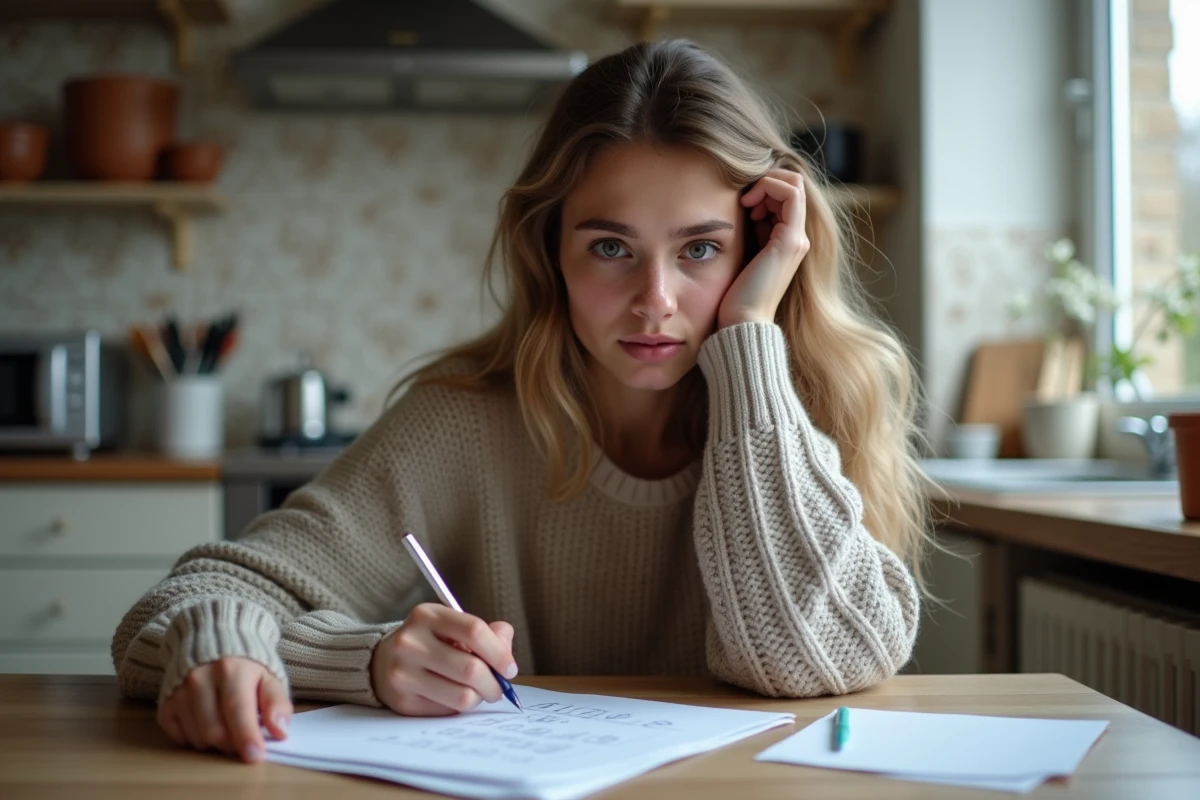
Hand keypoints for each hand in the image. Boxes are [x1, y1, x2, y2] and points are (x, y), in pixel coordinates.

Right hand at [158, 656, 291, 762]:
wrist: (214, 641)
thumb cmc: (247, 666)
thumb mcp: (270, 677)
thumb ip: (277, 703)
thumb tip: (279, 732)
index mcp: (231, 668)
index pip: (236, 709)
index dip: (246, 736)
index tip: (254, 756)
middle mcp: (199, 678)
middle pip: (214, 730)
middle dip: (233, 744)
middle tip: (245, 739)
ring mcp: (178, 691)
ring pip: (197, 738)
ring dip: (216, 743)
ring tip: (228, 727)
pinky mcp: (165, 704)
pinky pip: (179, 737)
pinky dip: (196, 739)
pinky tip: (208, 724)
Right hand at [370, 603, 516, 715]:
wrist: (383, 661)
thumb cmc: (430, 641)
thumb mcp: (453, 626)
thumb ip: (486, 633)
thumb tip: (506, 650)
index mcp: (427, 616)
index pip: (474, 631)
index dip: (499, 653)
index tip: (510, 668)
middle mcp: (410, 642)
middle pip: (470, 669)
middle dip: (494, 683)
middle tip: (499, 687)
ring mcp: (403, 674)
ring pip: (462, 696)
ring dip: (479, 698)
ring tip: (478, 692)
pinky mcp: (403, 701)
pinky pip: (447, 711)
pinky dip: (459, 707)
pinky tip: (454, 696)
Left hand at [718, 169, 810, 328]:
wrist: (742, 321)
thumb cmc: (734, 294)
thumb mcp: (743, 253)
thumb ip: (749, 232)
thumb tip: (741, 208)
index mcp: (787, 241)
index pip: (787, 194)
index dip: (764, 188)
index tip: (742, 204)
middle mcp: (797, 238)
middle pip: (793, 185)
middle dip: (765, 182)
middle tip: (743, 201)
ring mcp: (797, 239)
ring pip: (793, 185)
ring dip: (765, 184)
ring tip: (745, 204)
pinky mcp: (790, 241)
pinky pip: (790, 194)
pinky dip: (768, 188)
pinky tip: (747, 207)